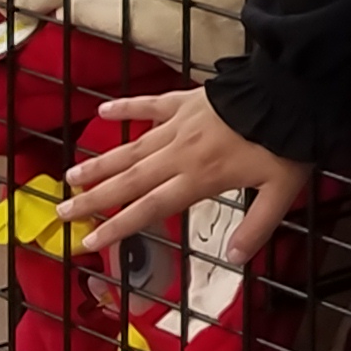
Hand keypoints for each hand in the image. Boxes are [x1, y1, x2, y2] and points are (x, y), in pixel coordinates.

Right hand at [56, 90, 310, 259]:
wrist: (289, 90)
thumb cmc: (286, 144)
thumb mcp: (280, 192)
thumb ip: (257, 227)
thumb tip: (233, 260)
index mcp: (199, 178)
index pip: (150, 208)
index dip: (118, 226)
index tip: (89, 240)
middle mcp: (180, 154)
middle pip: (130, 180)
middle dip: (94, 198)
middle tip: (61, 210)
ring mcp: (179, 125)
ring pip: (131, 147)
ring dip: (100, 162)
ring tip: (70, 175)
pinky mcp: (185, 101)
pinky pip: (149, 104)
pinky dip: (126, 107)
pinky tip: (103, 111)